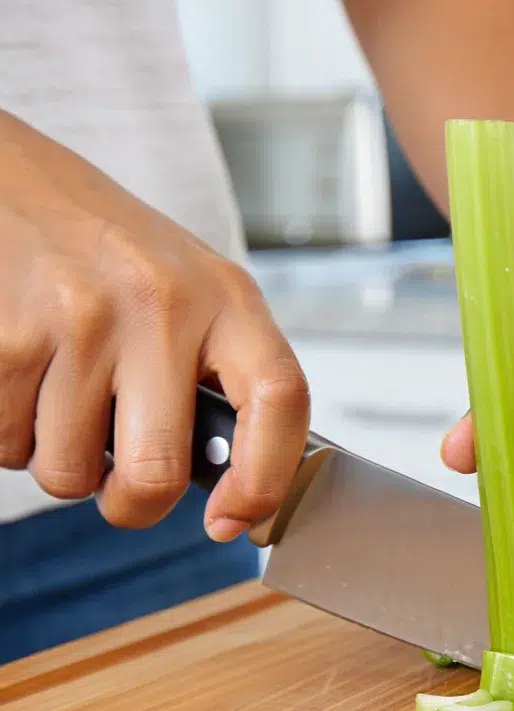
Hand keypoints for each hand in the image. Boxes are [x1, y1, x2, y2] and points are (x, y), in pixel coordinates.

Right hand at [0, 111, 309, 539]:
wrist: (11, 182)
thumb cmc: (112, 253)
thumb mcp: (195, 293)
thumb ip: (220, 375)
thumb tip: (235, 487)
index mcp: (227, 298)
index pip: (280, 401)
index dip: (267, 480)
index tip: (235, 519)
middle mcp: (161, 305)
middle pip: (158, 472)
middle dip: (135, 506)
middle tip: (124, 488)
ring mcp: (81, 320)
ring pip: (69, 473)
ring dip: (63, 462)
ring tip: (67, 400)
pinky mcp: (8, 337)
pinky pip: (7, 445)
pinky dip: (12, 436)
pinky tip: (29, 382)